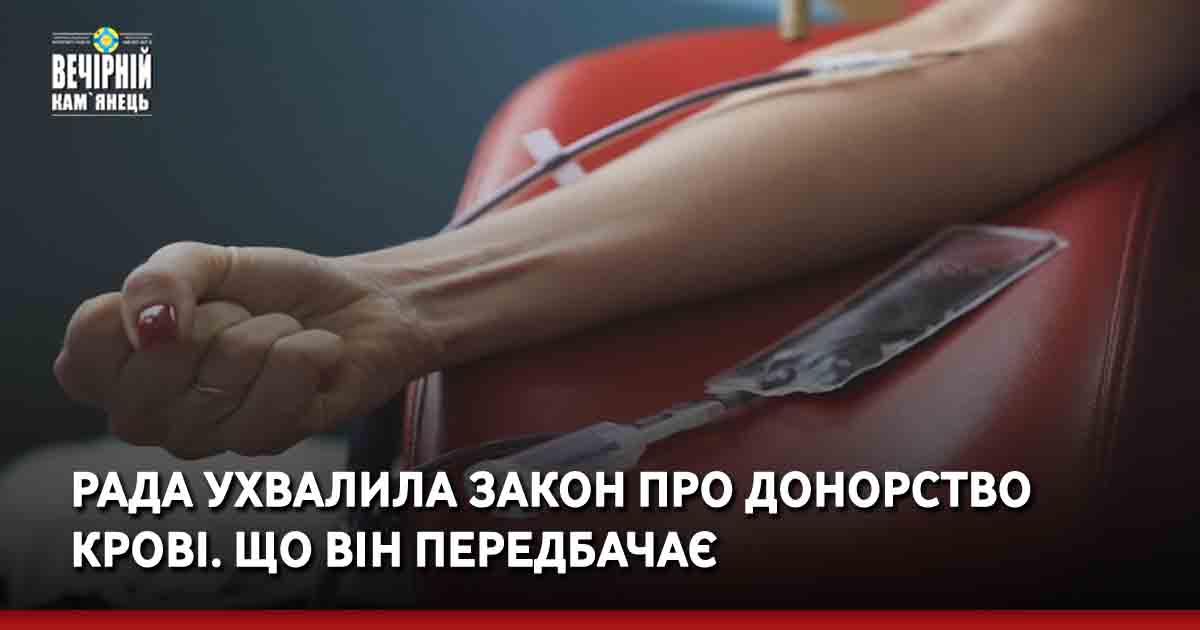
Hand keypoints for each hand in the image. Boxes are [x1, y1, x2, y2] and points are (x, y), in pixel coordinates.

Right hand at [54, 242, 434, 458]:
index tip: (188, 298)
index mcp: (115, 371)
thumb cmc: (274, 291)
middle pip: (163, 356)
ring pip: (230, 364)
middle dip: (221, 316)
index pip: (86, 345)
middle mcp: (146, 416)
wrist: (360, 307)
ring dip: (270, 330)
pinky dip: (309, 350)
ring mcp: (203, 436)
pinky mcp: (265, 442)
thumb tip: (150, 327)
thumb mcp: (208, 262)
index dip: (145, 305)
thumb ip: (160, 278)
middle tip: (244, 317)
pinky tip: (314, 356)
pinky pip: (283, 382)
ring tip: (280, 337)